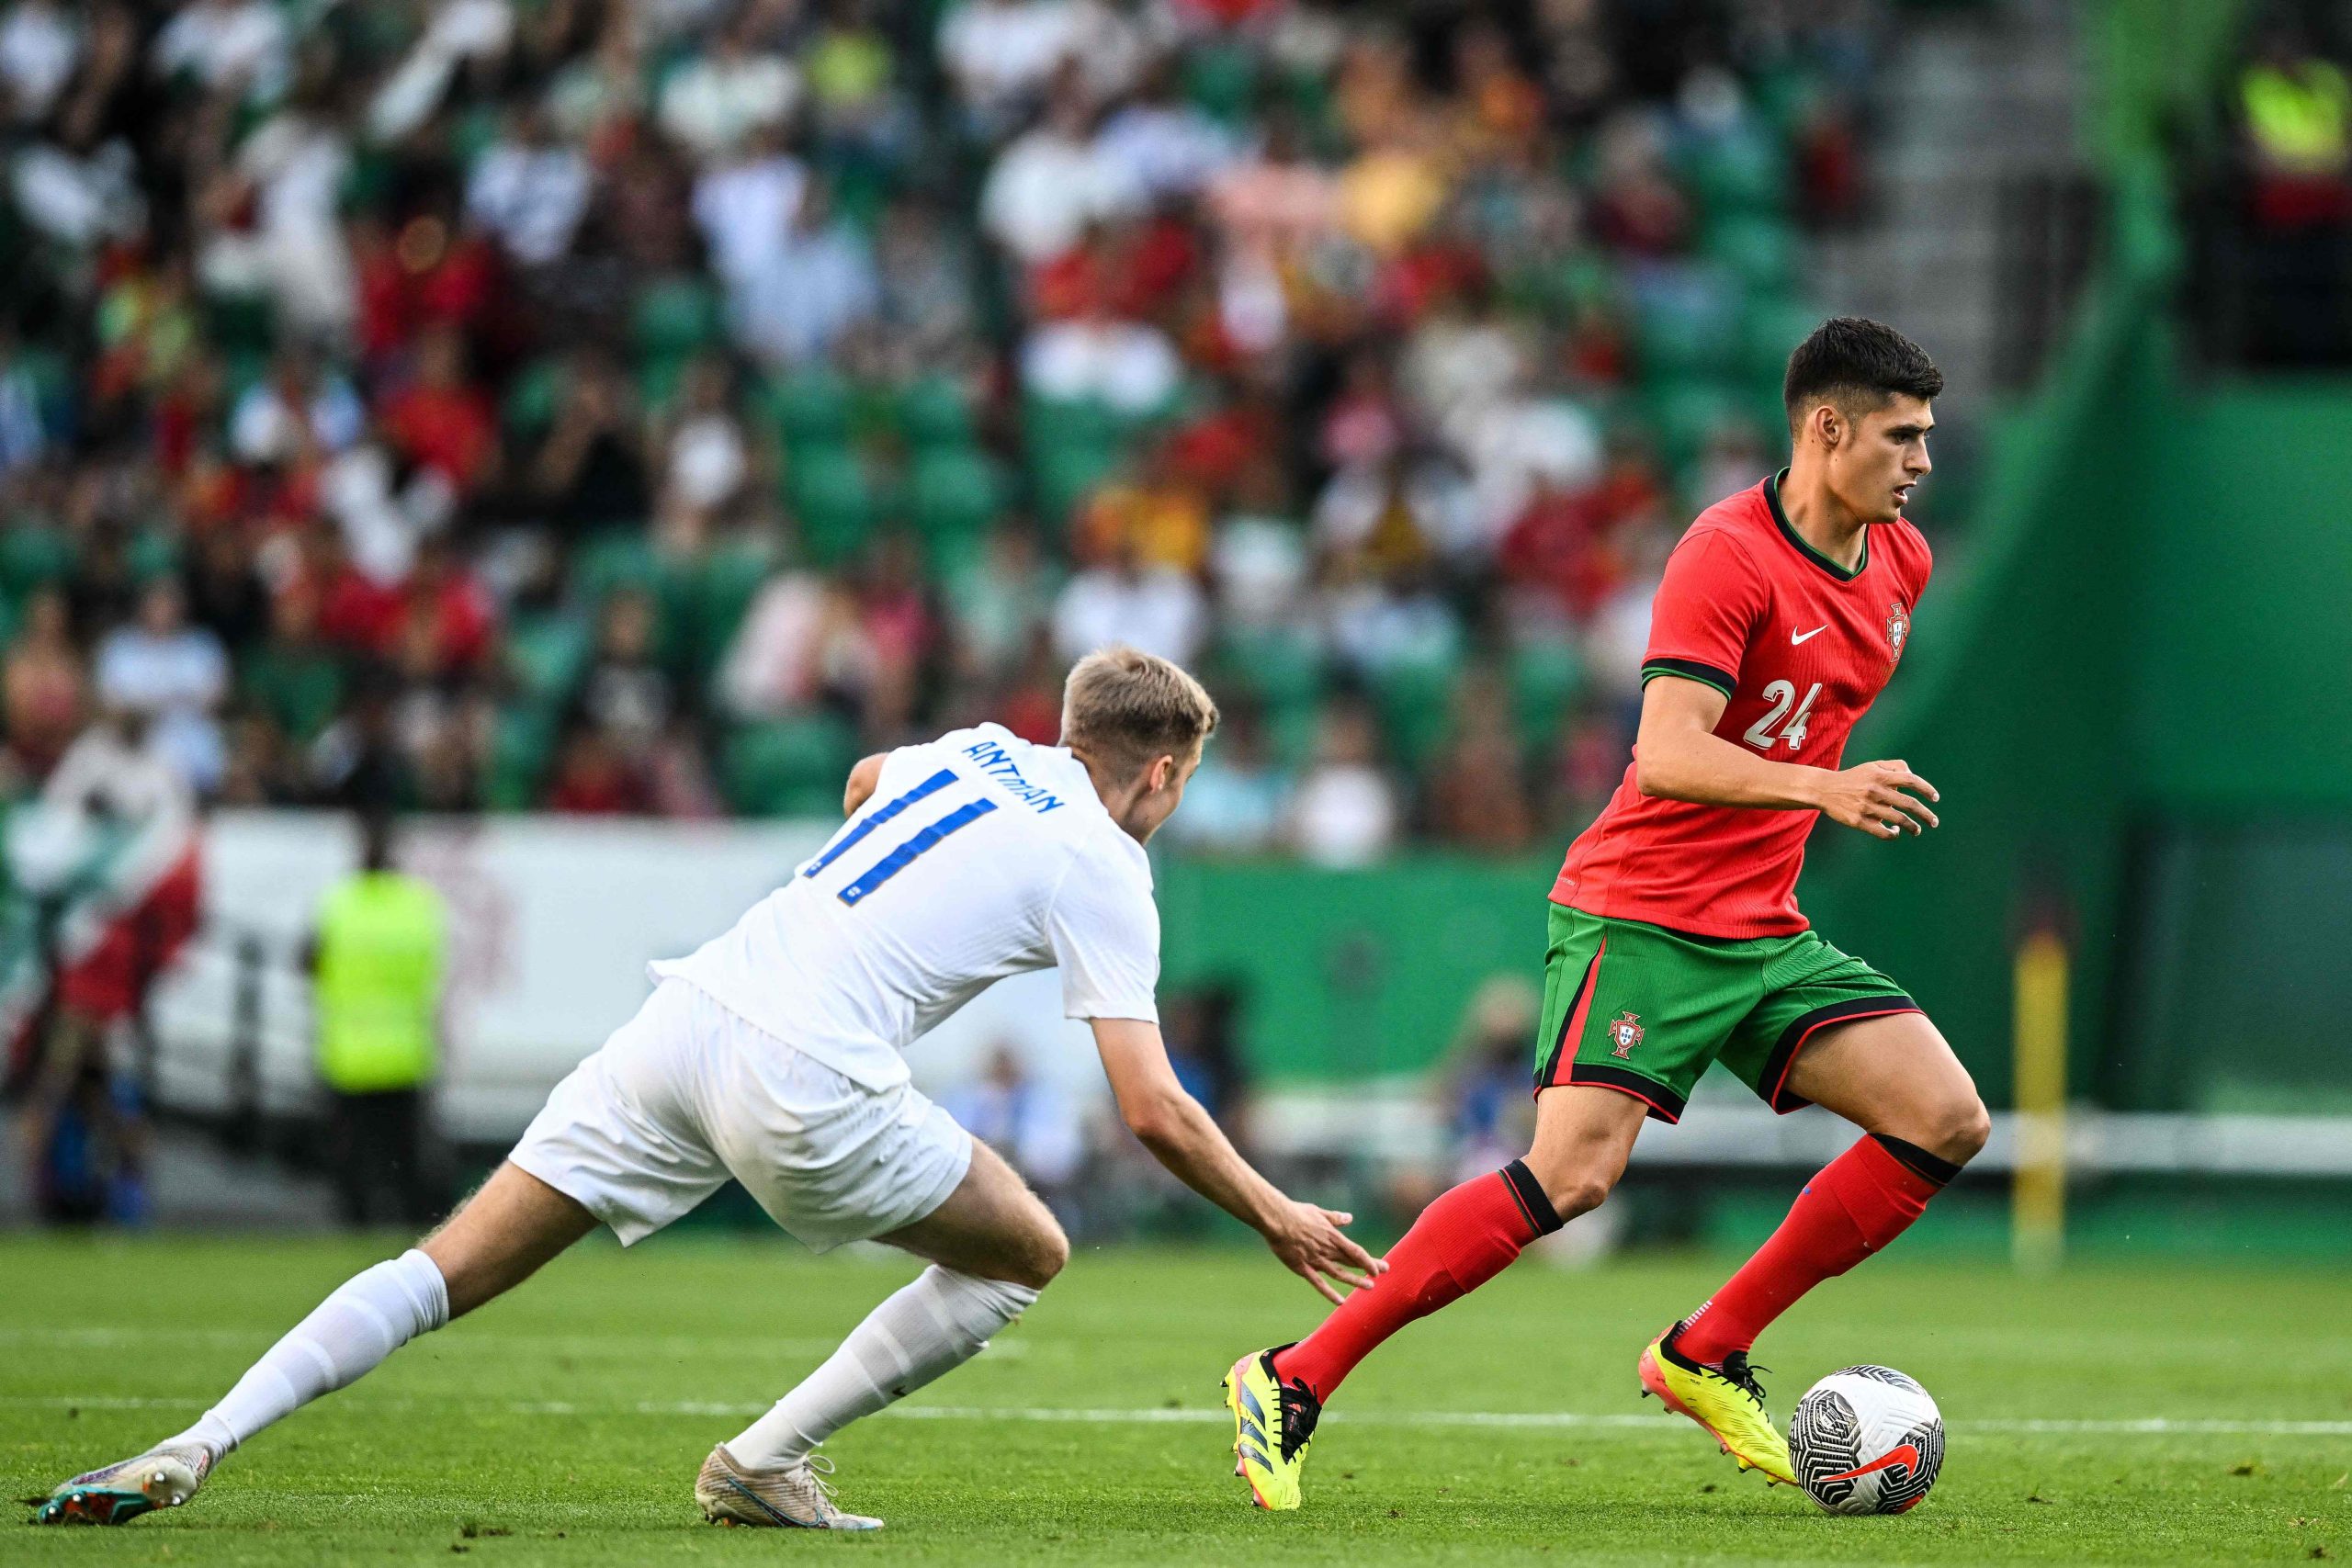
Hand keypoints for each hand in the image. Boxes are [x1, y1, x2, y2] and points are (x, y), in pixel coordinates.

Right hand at [1263, 1199, 1384, 1304]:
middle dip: (1369, 1268)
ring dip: (1355, 1281)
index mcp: (1332, 1237)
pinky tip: (1340, 1302)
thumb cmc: (1296, 1213)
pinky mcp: (1303, 1268)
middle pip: (1352, 1262)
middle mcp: (1327, 1250)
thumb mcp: (1319, 1212)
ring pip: (1339, 1274)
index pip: (1356, 1252)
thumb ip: (1335, 1218)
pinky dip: (1330, 1293)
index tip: (1380, 1268)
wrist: (1277, 1220)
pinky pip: (1319, 1283)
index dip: (1369, 1261)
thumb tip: (1349, 1218)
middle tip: (1384, 1274)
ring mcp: (1316, 1260)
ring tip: (1369, 1287)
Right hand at [1814, 758, 1939, 839]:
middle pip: (1909, 804)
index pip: (1910, 781)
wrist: (1825, 789)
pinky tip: (1896, 831)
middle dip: (1925, 815)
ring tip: (1917, 830)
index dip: (1926, 789)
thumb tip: (1913, 777)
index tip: (1935, 798)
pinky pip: (1882, 832)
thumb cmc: (1854, 777)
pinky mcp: (1858, 821)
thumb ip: (1895, 766)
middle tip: (1934, 822)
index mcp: (1880, 776)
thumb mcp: (1873, 766)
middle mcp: (1875, 791)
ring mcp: (1867, 807)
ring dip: (1912, 827)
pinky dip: (1893, 833)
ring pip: (1898, 820)